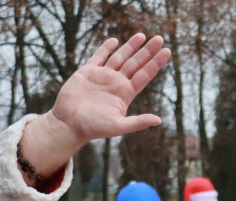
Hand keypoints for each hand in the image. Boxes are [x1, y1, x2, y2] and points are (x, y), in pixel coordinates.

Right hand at [41, 35, 169, 153]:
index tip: (167, 51)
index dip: (155, 63)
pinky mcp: (87, 72)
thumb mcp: (118, 126)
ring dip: (130, 46)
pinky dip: (106, 48)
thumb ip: (138, 122)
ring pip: (120, 57)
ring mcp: (102, 76)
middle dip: (147, 51)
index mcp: (125, 93)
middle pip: (136, 63)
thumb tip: (159, 120)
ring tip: (142, 35)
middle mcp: (116, 83)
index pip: (144, 75)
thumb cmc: (93, 128)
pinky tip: (115, 40)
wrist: (68, 124)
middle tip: (160, 38)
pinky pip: (99, 56)